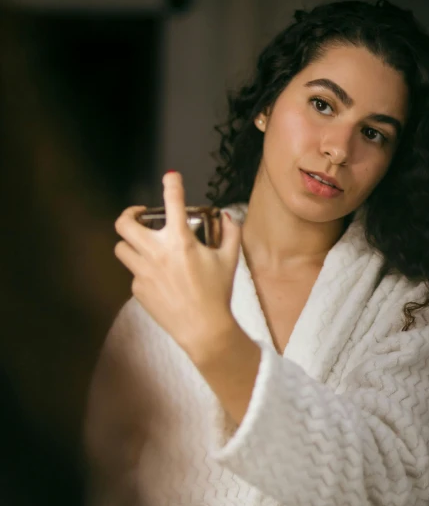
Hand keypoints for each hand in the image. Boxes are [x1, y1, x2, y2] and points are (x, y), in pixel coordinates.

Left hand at [114, 171, 241, 360]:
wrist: (203, 328)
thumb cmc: (217, 293)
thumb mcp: (230, 260)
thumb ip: (230, 233)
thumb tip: (226, 217)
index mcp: (180, 241)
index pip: (172, 202)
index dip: (171, 183)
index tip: (170, 176)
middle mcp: (156, 252)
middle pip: (124, 223)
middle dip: (128, 214)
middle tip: (139, 216)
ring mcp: (143, 272)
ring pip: (121, 248)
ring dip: (131, 243)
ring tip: (143, 246)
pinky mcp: (138, 289)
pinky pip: (134, 273)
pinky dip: (143, 271)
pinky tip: (158, 278)